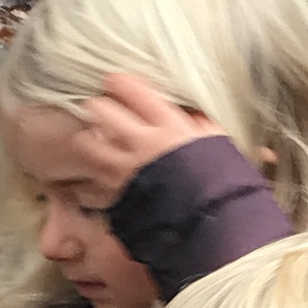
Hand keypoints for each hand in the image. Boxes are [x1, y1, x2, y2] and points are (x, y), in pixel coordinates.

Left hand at [51, 70, 213, 201]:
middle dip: (97, 106)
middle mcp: (141, 145)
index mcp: (169, 127)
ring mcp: (125, 172)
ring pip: (87, 145)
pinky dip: (89, 179)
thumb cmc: (219, 185)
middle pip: (102, 112)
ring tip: (93, 140)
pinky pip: (90, 184)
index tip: (113, 81)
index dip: (119, 83)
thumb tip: (190, 116)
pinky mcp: (116, 197)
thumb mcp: (217, 146)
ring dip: (87, 139)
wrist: (211, 226)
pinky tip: (95, 177)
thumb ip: (199, 126)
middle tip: (99, 109)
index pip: (135, 93)